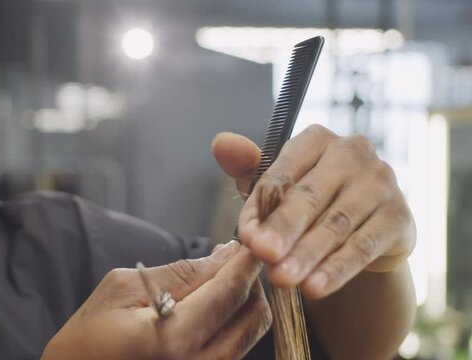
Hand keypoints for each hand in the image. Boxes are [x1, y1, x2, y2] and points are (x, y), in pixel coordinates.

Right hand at [41, 242, 271, 359]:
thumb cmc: (90, 333)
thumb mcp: (125, 288)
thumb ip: (180, 272)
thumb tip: (224, 254)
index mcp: (174, 338)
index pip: (230, 291)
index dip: (247, 261)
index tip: (252, 241)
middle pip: (255, 316)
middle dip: (252, 281)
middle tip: (235, 258)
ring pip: (251, 333)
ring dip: (245, 301)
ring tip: (221, 279)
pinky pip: (236, 348)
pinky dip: (234, 320)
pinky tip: (214, 303)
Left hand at [211, 125, 415, 298]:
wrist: (363, 228)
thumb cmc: (311, 202)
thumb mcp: (277, 186)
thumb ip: (248, 168)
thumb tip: (220, 142)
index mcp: (317, 139)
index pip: (282, 173)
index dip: (261, 208)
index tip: (245, 238)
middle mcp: (353, 152)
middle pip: (310, 197)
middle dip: (284, 230)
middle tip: (264, 255)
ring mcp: (382, 183)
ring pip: (335, 225)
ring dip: (307, 255)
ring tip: (282, 279)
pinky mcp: (399, 217)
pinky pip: (363, 247)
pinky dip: (337, 270)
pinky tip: (315, 288)